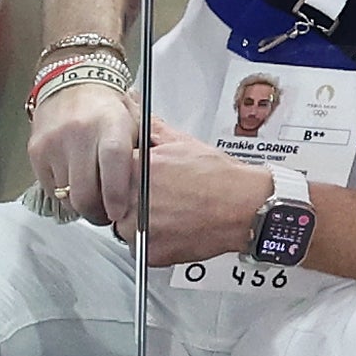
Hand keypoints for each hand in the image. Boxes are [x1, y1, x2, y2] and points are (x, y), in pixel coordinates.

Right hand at [26, 80, 140, 227]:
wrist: (73, 85)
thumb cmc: (109, 109)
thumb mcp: (135, 124)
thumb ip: (140, 157)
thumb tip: (146, 194)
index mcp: (110, 124)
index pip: (112, 164)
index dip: (115, 194)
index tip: (119, 212)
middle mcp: (79, 133)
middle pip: (85, 189)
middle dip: (98, 212)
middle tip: (107, 216)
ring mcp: (54, 143)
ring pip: (67, 194)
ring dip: (82, 206)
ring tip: (95, 202)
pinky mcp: (36, 152)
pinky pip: (51, 188)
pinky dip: (65, 196)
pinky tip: (77, 188)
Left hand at [126, 117, 273, 265]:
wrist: (246, 207)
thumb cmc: (220, 177)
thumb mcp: (182, 142)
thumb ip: (149, 126)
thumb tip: (131, 104)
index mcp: (133, 169)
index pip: (109, 173)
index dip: (129, 175)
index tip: (145, 178)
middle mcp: (130, 199)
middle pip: (114, 200)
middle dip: (133, 198)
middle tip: (163, 196)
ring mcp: (138, 228)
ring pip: (125, 226)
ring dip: (141, 222)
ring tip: (171, 212)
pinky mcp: (149, 251)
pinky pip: (139, 247)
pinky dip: (153, 242)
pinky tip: (175, 228)